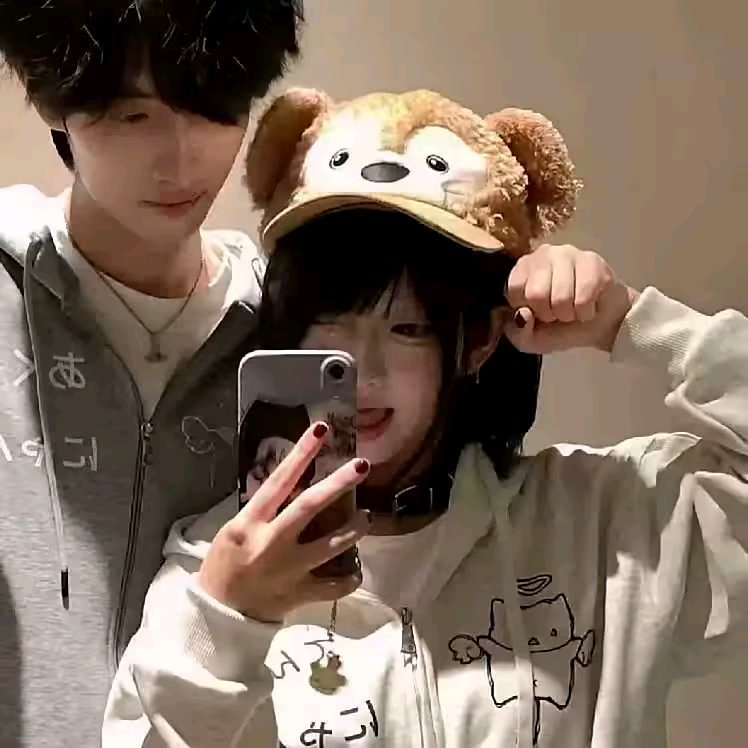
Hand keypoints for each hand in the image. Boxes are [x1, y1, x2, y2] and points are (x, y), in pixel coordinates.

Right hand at [198, 422, 370, 622]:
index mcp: (249, 523)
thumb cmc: (224, 566)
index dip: (301, 453)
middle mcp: (271, 542)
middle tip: (362, 465)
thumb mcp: (234, 530)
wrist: (218, 616)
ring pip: (331, 545)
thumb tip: (294, 483)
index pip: (279, 481)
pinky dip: (350, 577)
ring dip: (354, 528)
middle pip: (310, 507)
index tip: (320, 430)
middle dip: (338, 483)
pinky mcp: (301, 594)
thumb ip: (263, 511)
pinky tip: (355, 568)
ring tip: (366, 517)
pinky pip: (335, 586)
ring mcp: (289, 569)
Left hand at [504, 243, 639, 353]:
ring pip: (561, 296)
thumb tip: (523, 314)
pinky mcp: (593, 262)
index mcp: (522, 269)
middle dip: (549, 313)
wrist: (599, 325)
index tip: (537, 312)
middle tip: (557, 313)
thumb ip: (517, 332)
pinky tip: (587, 307)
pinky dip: (585, 312)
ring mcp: (569, 254)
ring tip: (572, 310)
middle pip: (537, 293)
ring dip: (568, 314)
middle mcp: (543, 255)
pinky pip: (584, 297)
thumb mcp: (530, 339)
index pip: (515, 288)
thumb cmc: (560, 328)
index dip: (528, 309)